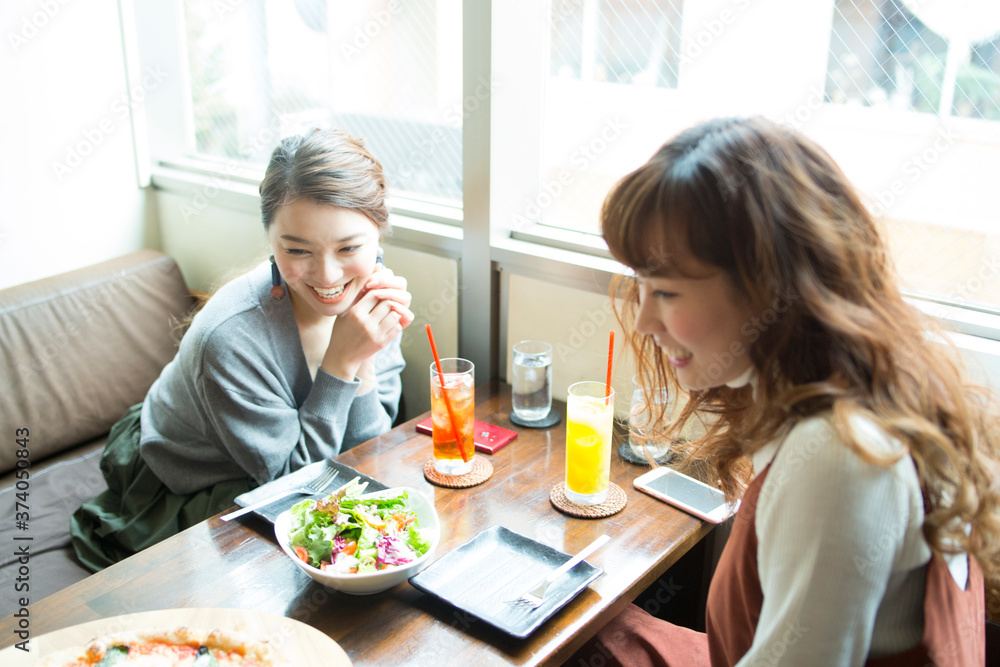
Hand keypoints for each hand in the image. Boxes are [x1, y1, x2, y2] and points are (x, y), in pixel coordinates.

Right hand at [321, 266, 413, 386]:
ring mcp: (374, 333)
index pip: (374, 294)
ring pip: (394, 314)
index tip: (380, 294)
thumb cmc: (343, 330)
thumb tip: (376, 270)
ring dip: (393, 312)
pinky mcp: (381, 343)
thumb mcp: (346, 311)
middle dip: (388, 301)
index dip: (380, 291)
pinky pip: (396, 327)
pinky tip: (388, 324)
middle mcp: (365, 322)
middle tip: (386, 303)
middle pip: (387, 303)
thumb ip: (359, 293)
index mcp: (355, 313)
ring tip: (387, 313)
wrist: (342, 356)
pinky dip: (395, 323)